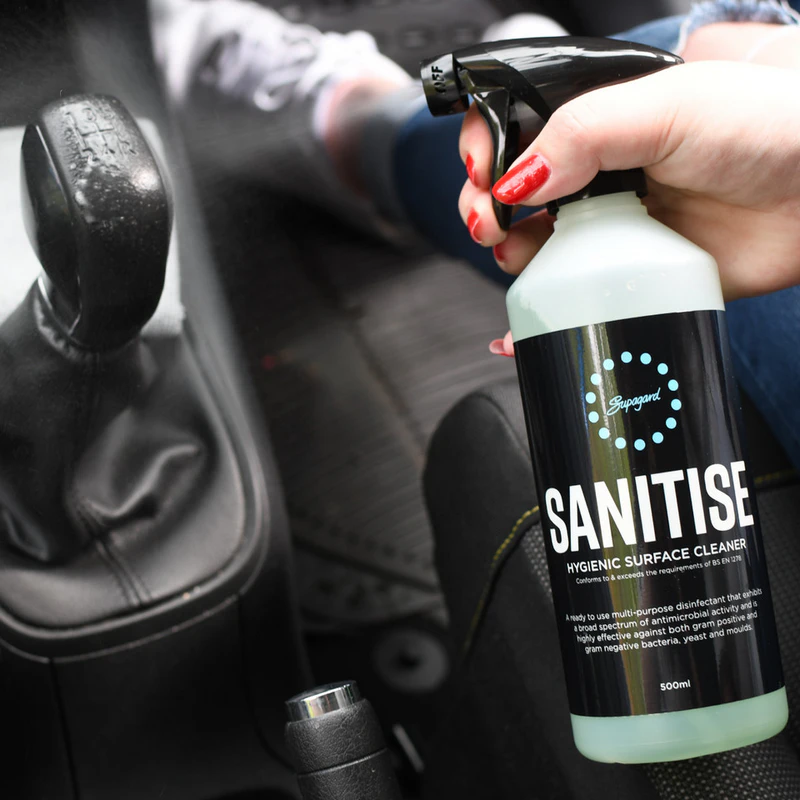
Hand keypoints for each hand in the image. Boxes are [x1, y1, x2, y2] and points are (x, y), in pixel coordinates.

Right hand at [461, 34, 799, 353]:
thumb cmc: (765, 127)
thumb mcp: (664, 107)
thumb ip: (581, 133)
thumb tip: (515, 179)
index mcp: (599, 125)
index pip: (516, 133)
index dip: (487, 153)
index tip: (484, 174)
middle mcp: (599, 176)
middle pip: (514, 196)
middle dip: (486, 210)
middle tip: (493, 221)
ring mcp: (612, 229)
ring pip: (535, 250)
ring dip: (509, 259)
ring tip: (520, 259)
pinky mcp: (630, 278)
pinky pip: (571, 299)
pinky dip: (535, 319)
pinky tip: (516, 328)